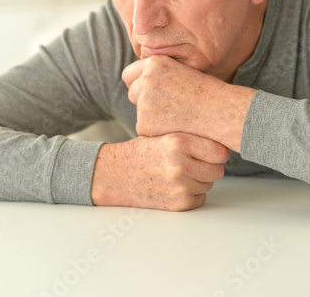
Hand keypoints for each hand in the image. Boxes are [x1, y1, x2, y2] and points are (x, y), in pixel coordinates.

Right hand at [91, 133, 228, 210]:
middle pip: (217, 170)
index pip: (219, 151)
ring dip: (200, 180)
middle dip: (209, 166)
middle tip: (195, 162)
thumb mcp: (163, 133)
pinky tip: (176, 185)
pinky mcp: (178, 204)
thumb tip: (222, 141)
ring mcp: (180, 186)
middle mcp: (180, 165)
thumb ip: (190, 136)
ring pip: (209, 184)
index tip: (211, 151)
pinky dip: (192, 194)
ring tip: (180, 172)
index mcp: (178, 142)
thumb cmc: (140, 152)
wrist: (115, 175)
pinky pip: (200, 198)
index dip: (216, 152)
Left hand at [122, 55, 255, 151]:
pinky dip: (156, 131)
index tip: (148, 92)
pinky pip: (143, 129)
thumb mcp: (181, 70)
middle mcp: (146, 79)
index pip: (129, 74)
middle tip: (166, 107)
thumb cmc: (207, 93)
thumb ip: (158, 73)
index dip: (138, 83)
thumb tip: (139, 80)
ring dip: (151, 116)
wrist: (221, 112)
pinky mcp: (145, 123)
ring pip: (138, 111)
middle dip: (143, 100)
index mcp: (154, 63)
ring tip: (176, 116)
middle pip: (132, 93)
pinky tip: (175, 127)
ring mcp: (144, 101)